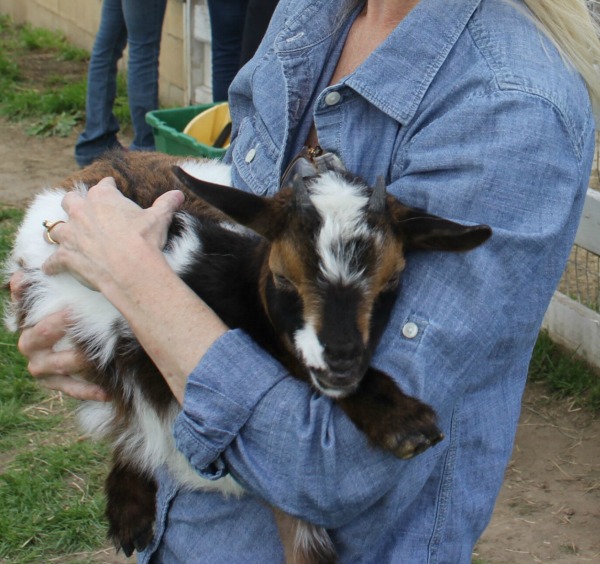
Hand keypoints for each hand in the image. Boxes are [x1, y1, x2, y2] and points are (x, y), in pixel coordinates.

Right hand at [9, 271, 107, 401]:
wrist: (75, 340)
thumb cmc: (70, 312)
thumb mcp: (57, 298)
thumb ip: (39, 287)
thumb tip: (20, 278)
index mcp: (27, 320)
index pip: (23, 308)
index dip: (34, 300)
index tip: (65, 303)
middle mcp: (29, 344)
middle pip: (38, 335)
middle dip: (57, 326)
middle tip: (78, 317)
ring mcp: (41, 366)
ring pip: (56, 365)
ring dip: (77, 360)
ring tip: (96, 356)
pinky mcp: (55, 383)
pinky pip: (70, 388)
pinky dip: (87, 390)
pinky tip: (105, 393)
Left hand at [42, 177, 183, 291]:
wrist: (131, 268)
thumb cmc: (144, 239)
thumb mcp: (159, 218)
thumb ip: (166, 203)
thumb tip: (179, 194)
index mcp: (103, 197)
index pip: (104, 186)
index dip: (109, 188)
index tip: (112, 189)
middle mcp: (81, 211)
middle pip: (70, 200)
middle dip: (74, 204)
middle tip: (81, 210)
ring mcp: (71, 234)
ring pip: (55, 229)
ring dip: (59, 233)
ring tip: (64, 236)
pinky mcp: (65, 257)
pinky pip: (52, 262)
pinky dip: (52, 266)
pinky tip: (51, 269)